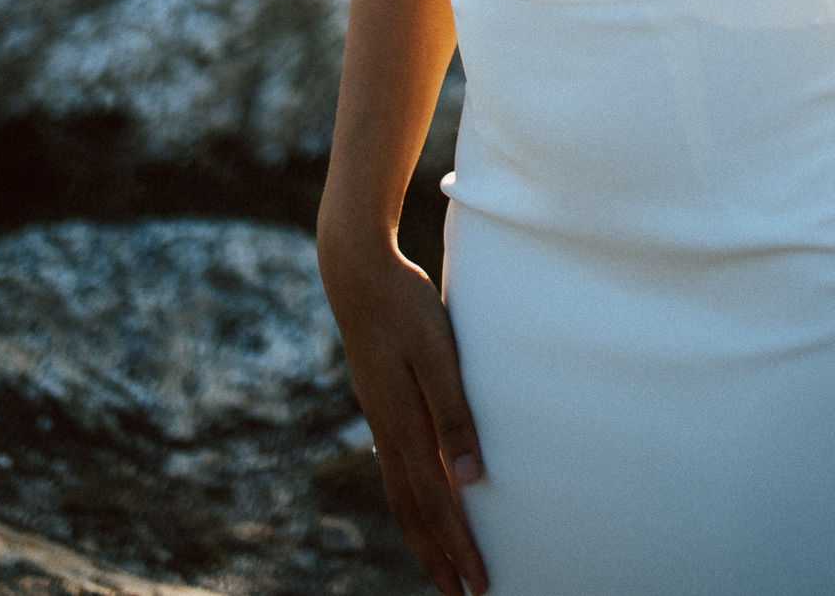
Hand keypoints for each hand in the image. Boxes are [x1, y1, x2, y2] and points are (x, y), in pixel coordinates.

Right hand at [321, 240, 488, 594]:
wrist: (356, 271)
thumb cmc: (404, 305)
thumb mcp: (436, 352)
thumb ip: (453, 412)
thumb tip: (470, 479)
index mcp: (403, 425)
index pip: (435, 503)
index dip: (457, 546)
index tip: (478, 584)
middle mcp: (387, 430)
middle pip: (412, 512)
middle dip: (437, 557)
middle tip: (460, 595)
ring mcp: (380, 417)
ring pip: (400, 493)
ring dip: (423, 533)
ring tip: (441, 561)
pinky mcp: (380, 402)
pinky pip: (395, 467)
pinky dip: (411, 497)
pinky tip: (423, 497)